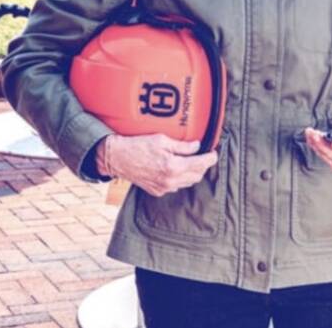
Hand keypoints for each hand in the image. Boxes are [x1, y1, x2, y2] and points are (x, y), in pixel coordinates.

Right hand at [98, 134, 217, 196]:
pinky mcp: (157, 191)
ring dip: (193, 172)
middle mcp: (169, 180)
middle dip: (203, 165)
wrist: (117, 158)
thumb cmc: (138, 146)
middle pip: (197, 175)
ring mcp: (163, 188)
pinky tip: (178, 168)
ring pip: (188, 182)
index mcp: (173, 167)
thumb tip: (198, 146)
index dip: (211, 158)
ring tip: (192, 161)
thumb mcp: (162, 140)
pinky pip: (176, 186)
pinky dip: (181, 178)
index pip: (201, 164)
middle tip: (204, 155)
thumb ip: (183, 145)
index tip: (214, 152)